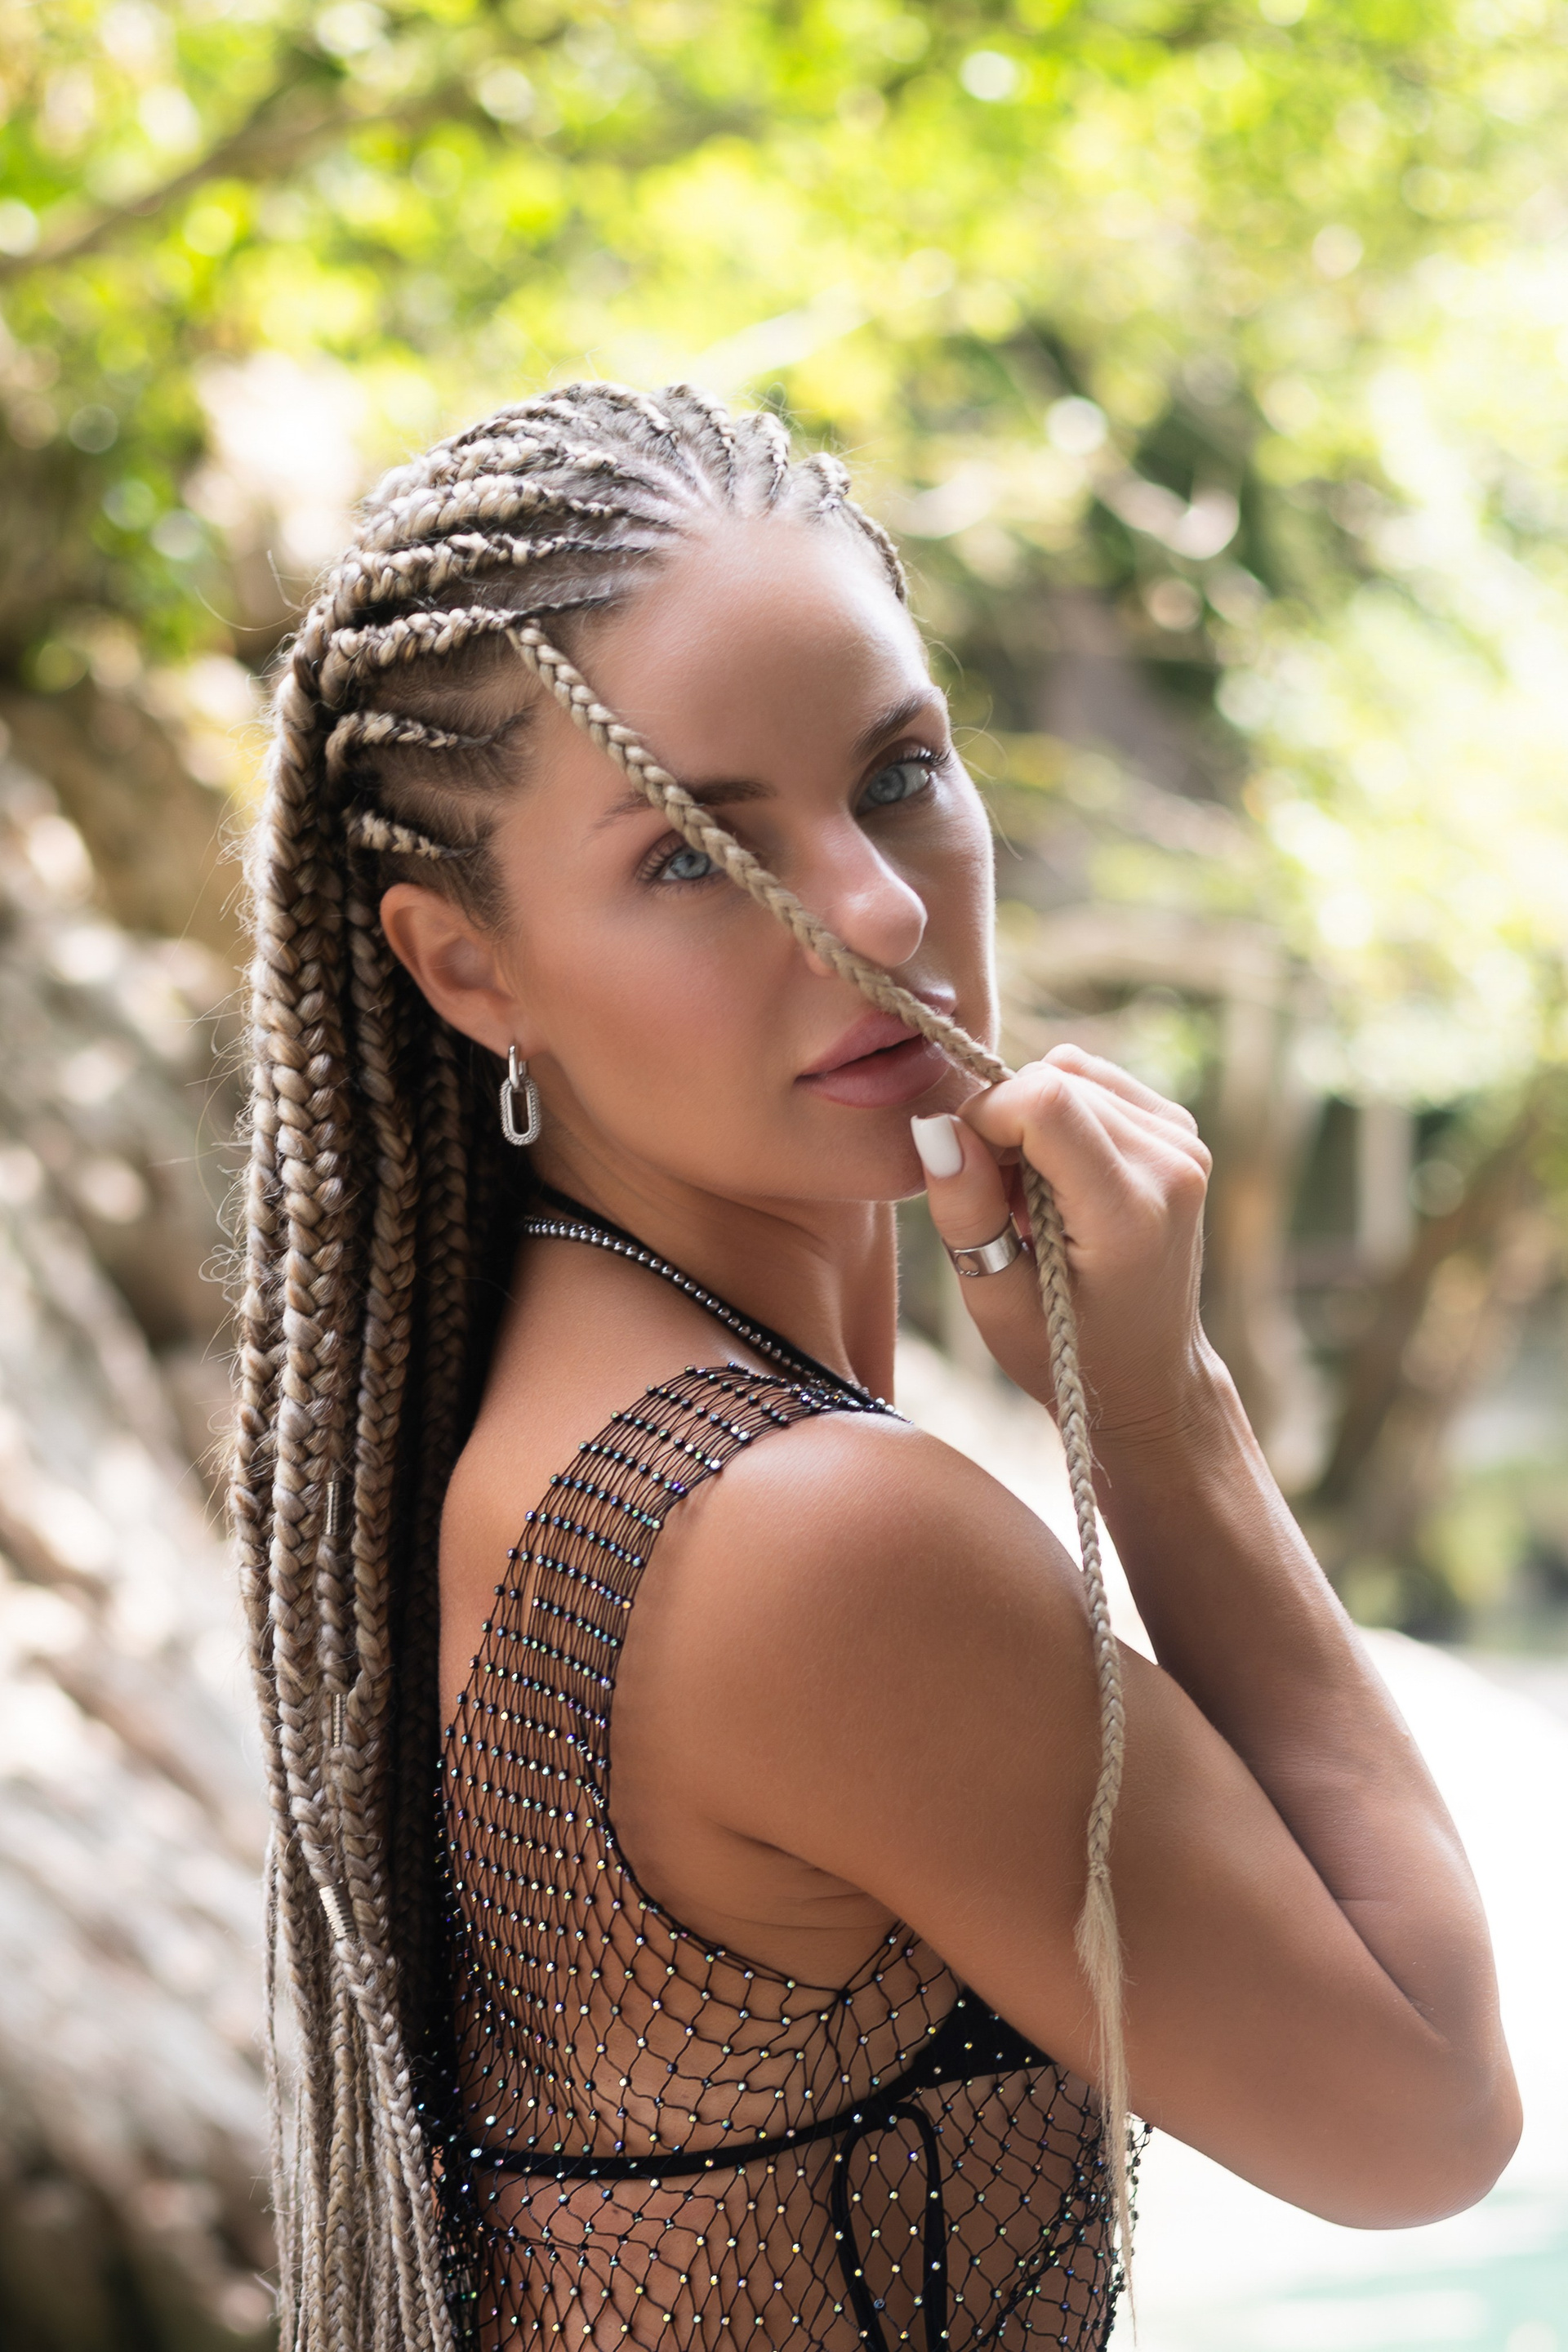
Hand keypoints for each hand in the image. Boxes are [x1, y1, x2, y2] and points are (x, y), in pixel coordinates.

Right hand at [913, 1043, 1220, 1441]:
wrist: (1150, 1373)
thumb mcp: (996, 1303)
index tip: (966, 1172)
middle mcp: (1171, 1164)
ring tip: (1029, 1194)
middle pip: (1052, 1079)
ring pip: (1069, 1070)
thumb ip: (967, 1212)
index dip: (982, 1118)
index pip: (1044, 1101)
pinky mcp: (1179, 1129)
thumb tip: (936, 1126)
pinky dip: (1058, 1114)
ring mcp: (1184, 1142)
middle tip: (1000, 1200)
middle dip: (1002, 1123)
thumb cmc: (1064, 1349)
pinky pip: (1093, 1080)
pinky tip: (1055, 1174)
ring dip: (1028, 1117)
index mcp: (1129, 1213)